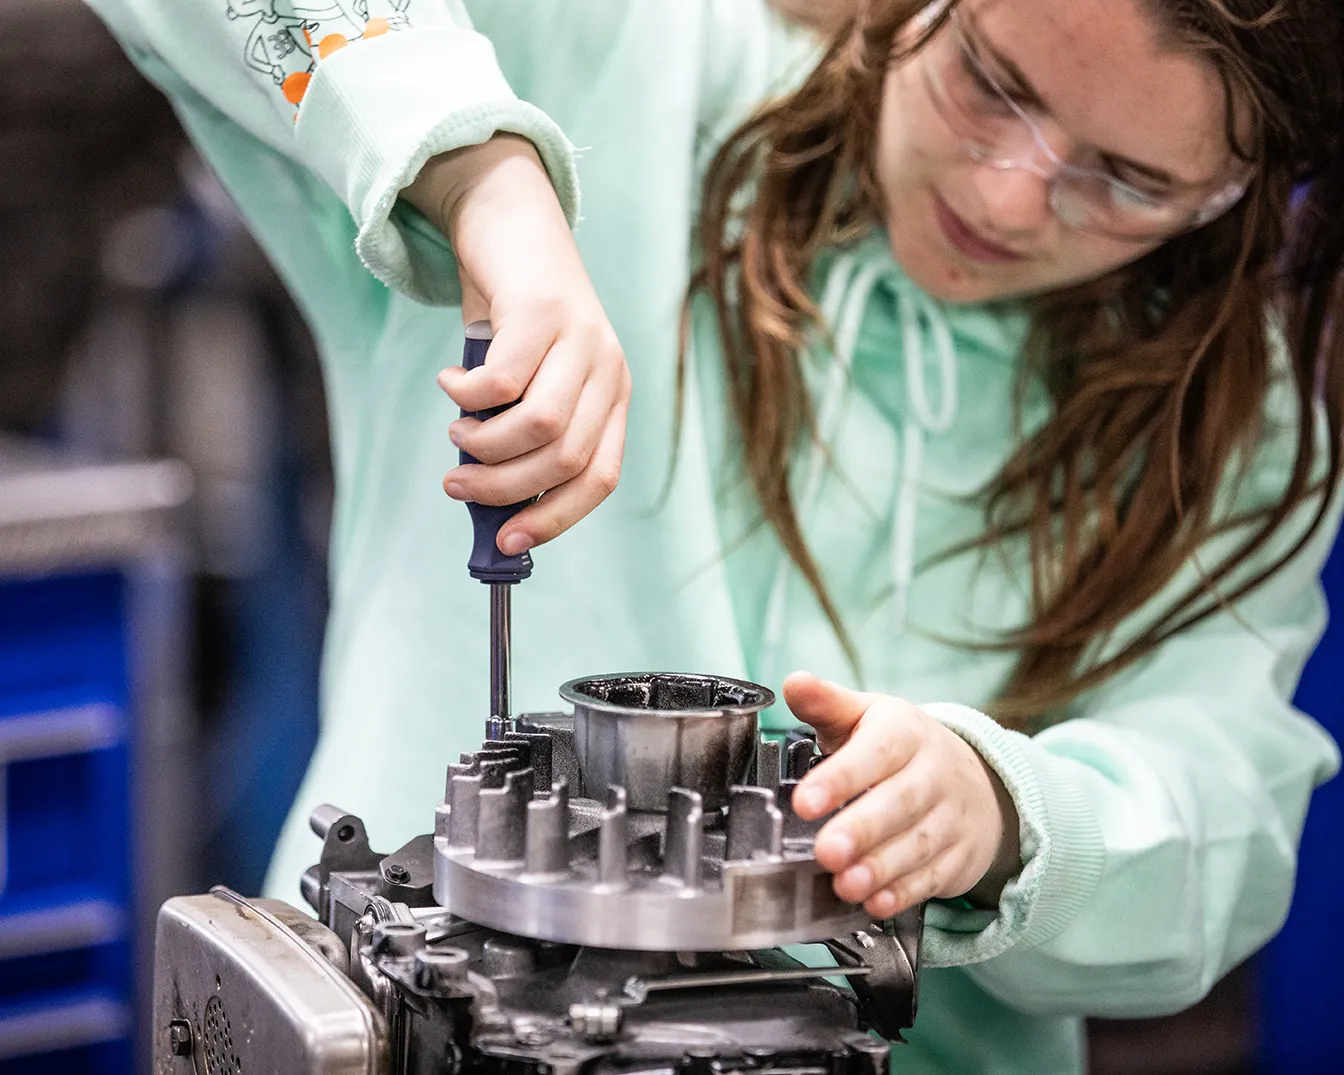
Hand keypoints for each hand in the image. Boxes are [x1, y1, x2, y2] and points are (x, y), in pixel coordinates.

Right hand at [403, 135, 631, 555]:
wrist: (512, 219)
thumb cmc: (513, 315)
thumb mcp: (526, 381)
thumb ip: (517, 437)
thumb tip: (487, 507)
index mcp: (613, 397)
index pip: (599, 478)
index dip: (555, 517)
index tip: (508, 540)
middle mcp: (609, 370)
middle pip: (565, 459)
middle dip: (502, 487)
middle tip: (457, 484)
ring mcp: (582, 338)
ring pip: (539, 427)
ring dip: (483, 445)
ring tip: (456, 431)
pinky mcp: (544, 310)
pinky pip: (502, 381)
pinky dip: (465, 394)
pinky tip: (450, 379)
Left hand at [785, 672, 1019, 918]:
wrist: (974, 781)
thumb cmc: (902, 748)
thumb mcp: (866, 717)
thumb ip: (825, 704)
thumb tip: (793, 682)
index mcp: (905, 733)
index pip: (875, 753)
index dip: (841, 778)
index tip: (804, 800)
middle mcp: (933, 773)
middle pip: (900, 802)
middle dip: (862, 829)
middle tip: (826, 850)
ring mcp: (950, 817)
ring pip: (917, 844)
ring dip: (880, 868)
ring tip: (845, 882)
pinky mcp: (959, 856)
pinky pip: (933, 876)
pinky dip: (904, 892)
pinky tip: (876, 902)